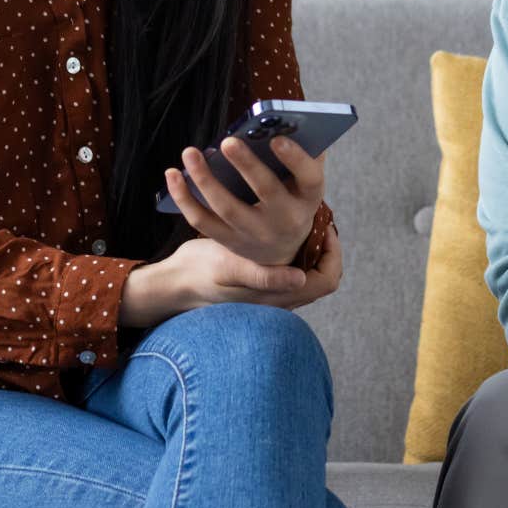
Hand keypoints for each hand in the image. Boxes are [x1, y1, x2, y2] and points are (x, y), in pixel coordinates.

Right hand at [119, 230, 342, 328]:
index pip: (326, 280)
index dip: (332, 254)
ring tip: (304, 210)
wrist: (175, 283)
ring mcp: (270, 287)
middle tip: (317, 211)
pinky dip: (290, 240)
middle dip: (321, 241)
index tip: (326, 226)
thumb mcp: (229, 271)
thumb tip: (299, 278)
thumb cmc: (201, 278)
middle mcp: (279, 295)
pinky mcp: (258, 276)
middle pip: (319, 270)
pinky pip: (288, 260)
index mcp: (278, 298)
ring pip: (305, 263)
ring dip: (307, 238)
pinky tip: (280, 215)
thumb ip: (263, 277)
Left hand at [163, 132, 326, 265]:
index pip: (310, 178)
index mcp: (308, 199)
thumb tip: (285, 123)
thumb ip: (302, 153)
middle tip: (227, 141)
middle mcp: (285, 219)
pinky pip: (201, 221)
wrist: (282, 250)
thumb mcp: (304, 181)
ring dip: (205, 179)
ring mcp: (255, 234)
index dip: (295, 158)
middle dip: (246, 165)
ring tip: (190, 152)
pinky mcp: (229, 241)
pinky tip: (172, 174)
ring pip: (227, 207)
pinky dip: (184, 198)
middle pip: (266, 191)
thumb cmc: (292, 199)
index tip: (277, 138)